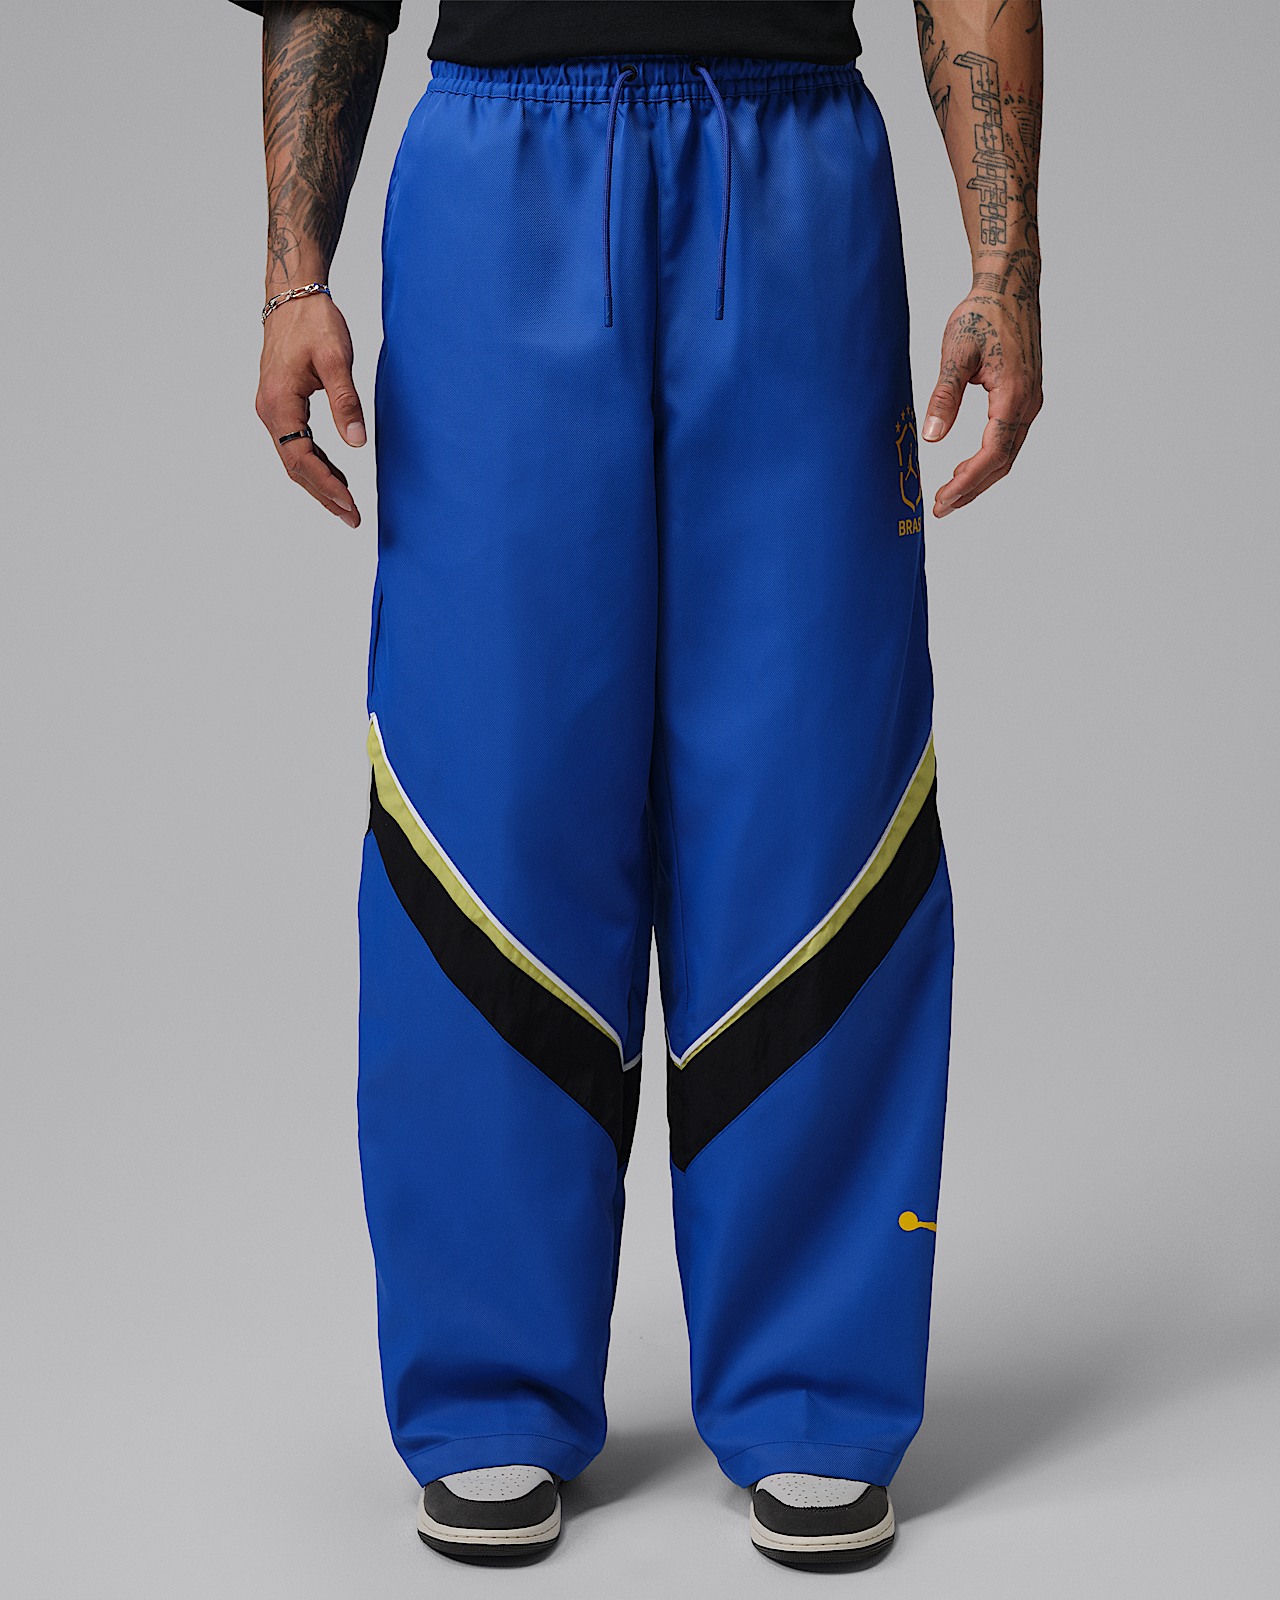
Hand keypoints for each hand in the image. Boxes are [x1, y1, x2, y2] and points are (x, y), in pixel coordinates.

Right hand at [255, 292, 365, 527]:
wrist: (292, 298)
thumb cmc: (314, 323)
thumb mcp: (336, 359)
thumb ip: (346, 401)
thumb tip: (357, 442)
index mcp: (279, 404)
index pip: (301, 458)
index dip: (326, 485)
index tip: (351, 504)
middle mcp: (270, 411)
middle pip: (295, 467)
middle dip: (324, 495)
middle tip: (353, 518)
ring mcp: (273, 410)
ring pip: (295, 459)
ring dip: (320, 483)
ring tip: (348, 506)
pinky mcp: (281, 406)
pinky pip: (297, 445)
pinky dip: (316, 464)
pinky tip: (337, 475)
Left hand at [922, 282, 1041, 517]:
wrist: (1011, 286)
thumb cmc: (982, 313)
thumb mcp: (955, 353)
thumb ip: (944, 396)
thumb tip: (931, 437)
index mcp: (1013, 395)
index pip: (993, 453)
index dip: (967, 482)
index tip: (942, 500)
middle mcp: (1028, 403)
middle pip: (1003, 462)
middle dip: (972, 488)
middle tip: (941, 508)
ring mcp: (1031, 401)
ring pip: (1009, 453)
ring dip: (981, 478)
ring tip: (950, 495)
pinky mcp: (1026, 396)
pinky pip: (1010, 439)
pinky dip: (990, 459)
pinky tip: (966, 467)